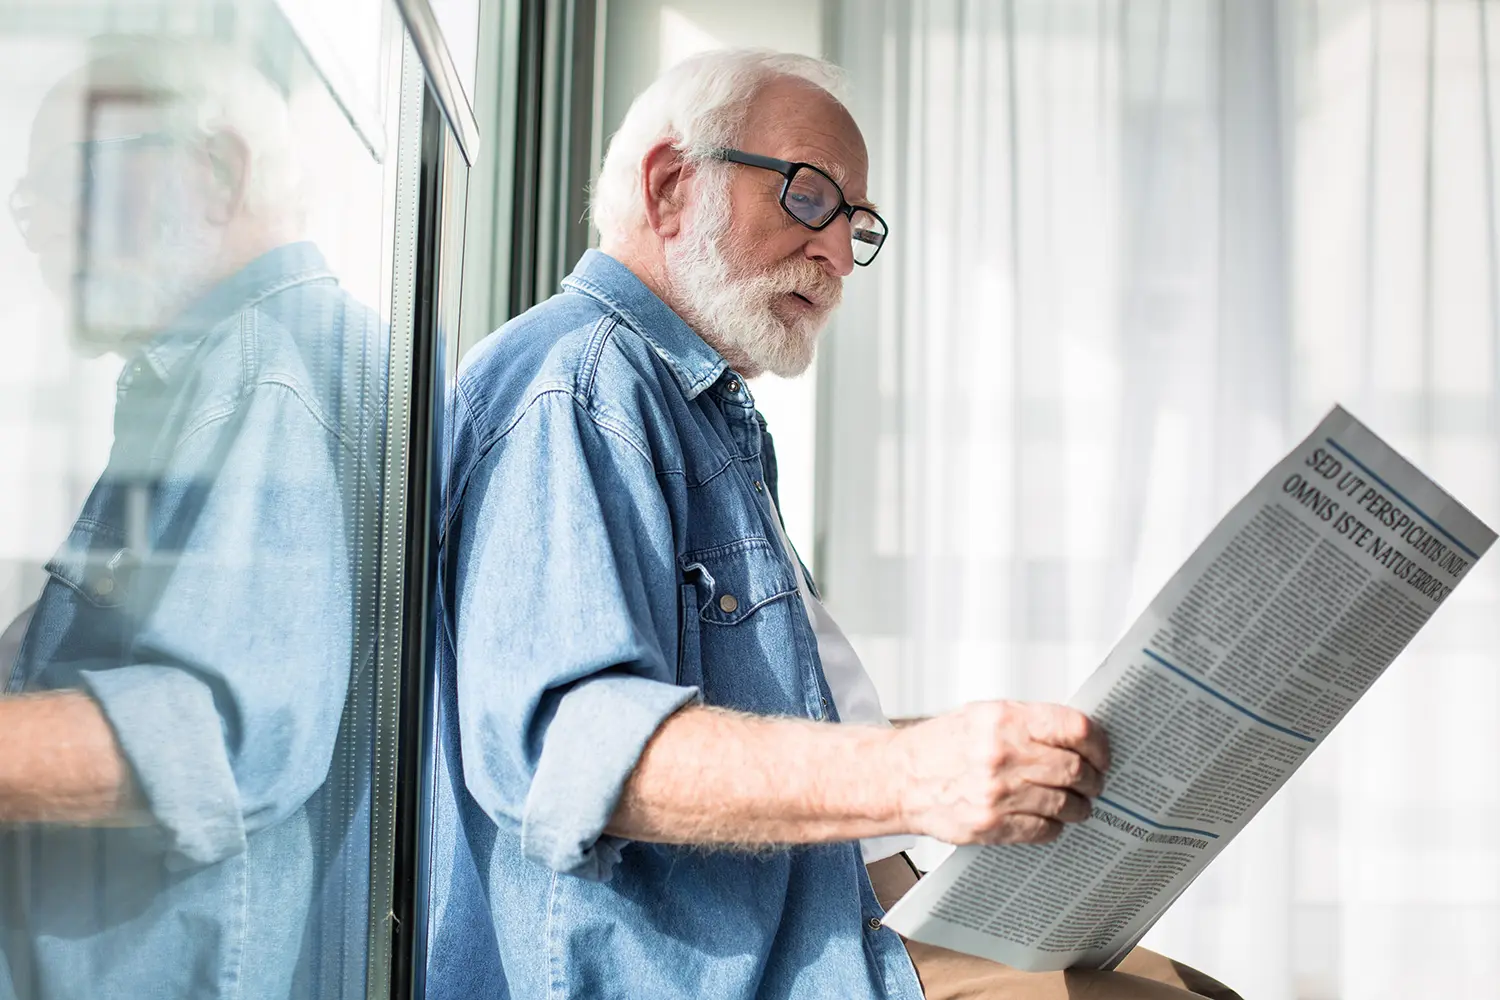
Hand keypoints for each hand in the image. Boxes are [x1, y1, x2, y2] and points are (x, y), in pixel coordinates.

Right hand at [886, 701, 1109, 845]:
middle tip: (1094, 782)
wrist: (900, 778)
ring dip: (1079, 806)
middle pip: (1075, 769)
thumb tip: (1076, 736)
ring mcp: (997, 793)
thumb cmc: (941, 746)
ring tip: (1077, 804)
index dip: (1098, 743)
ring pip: (1065, 804)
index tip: (1102, 753)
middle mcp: (1002, 754)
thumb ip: (1027, 723)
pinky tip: (1050, 819)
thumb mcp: (982, 715)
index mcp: (1004, 720)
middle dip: (1093, 779)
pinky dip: (1055, 826)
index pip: (1074, 729)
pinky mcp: (991, 825)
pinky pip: (1043, 829)